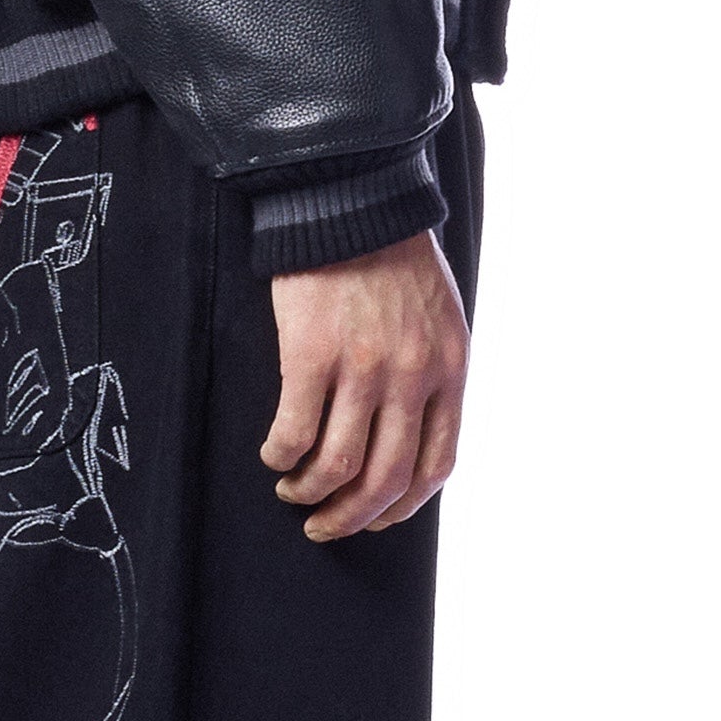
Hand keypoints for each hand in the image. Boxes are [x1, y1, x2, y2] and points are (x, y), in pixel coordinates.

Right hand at [259, 226, 470, 539]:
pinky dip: (281, 454)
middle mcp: (410, 375)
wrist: (350, 194)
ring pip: (338, 466)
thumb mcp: (437, 313)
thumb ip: (430, 369)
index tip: (377, 519)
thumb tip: (408, 432)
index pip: (435, 464)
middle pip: (385, 479)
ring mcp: (362, 366)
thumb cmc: (391, 251)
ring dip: (311, 492)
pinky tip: (273, 453)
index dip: (403, 505)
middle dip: (352, 517)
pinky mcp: (311, 352)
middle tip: (324, 525)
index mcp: (447, 367)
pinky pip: (294, 429)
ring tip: (293, 491)